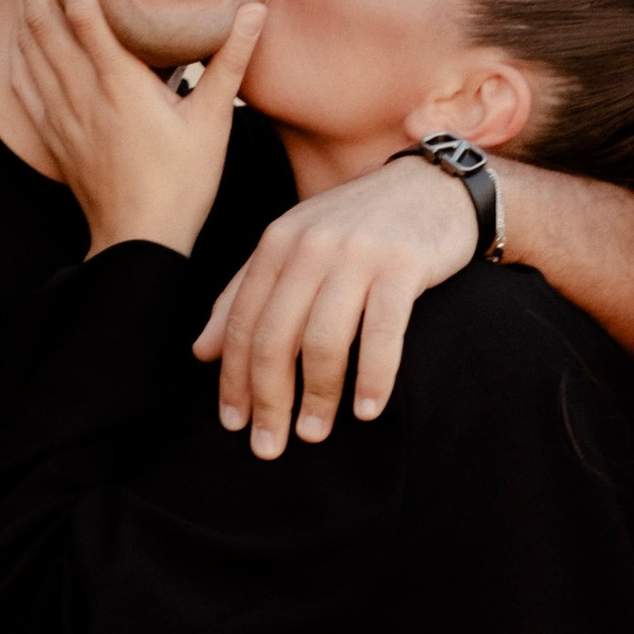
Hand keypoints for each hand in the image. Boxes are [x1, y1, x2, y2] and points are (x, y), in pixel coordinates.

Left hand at [1, 0, 262, 259]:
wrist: (138, 244)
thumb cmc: (182, 186)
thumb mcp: (214, 122)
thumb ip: (232, 61)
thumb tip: (256, 9)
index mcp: (118, 83)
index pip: (84, 7)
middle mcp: (80, 92)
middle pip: (42, 14)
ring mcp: (60, 113)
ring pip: (28, 42)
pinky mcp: (52, 133)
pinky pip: (23, 79)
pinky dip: (18, 44)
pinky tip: (19, 28)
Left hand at [196, 160, 474, 457]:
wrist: (433, 187)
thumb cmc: (358, 226)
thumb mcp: (294, 247)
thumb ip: (246, 293)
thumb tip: (201, 352)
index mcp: (277, 243)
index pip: (242, 323)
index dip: (233, 379)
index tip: (233, 424)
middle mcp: (310, 247)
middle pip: (275, 338)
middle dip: (269, 400)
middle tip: (269, 446)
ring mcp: (357, 256)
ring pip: (324, 341)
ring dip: (318, 397)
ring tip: (314, 433)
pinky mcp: (403, 267)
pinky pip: (382, 334)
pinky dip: (373, 378)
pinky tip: (368, 410)